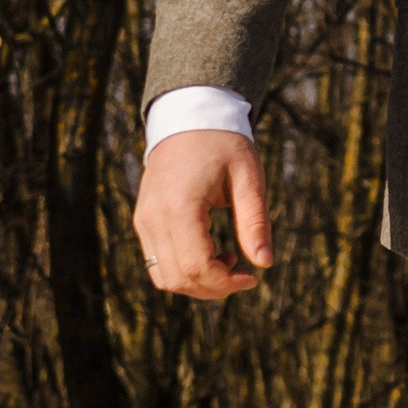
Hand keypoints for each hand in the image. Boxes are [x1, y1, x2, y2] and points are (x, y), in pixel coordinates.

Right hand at [133, 129, 272, 299]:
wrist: (190, 119)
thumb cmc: (225, 145)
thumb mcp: (249, 179)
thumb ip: (255, 223)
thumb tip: (265, 264)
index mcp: (179, 206)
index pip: (195, 265)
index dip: (224, 282)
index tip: (252, 278)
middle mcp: (152, 218)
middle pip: (176, 278)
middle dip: (212, 287)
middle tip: (244, 274)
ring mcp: (143, 221)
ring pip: (162, 276)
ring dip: (196, 282)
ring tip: (229, 260)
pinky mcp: (142, 221)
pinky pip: (157, 262)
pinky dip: (183, 269)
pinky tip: (212, 252)